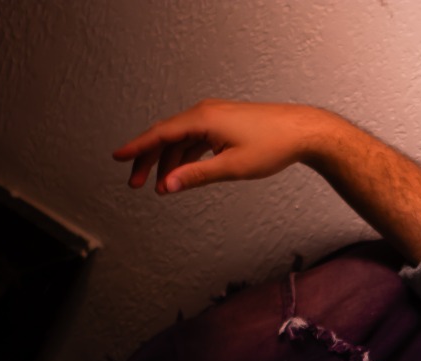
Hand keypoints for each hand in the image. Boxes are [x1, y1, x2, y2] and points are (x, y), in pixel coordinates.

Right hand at [112, 99, 330, 194]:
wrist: (302, 131)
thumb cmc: (273, 145)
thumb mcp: (232, 167)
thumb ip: (197, 176)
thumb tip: (168, 185)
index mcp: (203, 119)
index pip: (160, 134)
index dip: (137, 147)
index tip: (118, 157)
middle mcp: (205, 113)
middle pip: (166, 137)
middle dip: (148, 160)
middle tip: (135, 182)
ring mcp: (214, 117)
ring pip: (181, 140)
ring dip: (168, 162)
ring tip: (159, 186)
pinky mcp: (224, 124)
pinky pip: (196, 140)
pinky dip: (186, 156)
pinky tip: (181, 173)